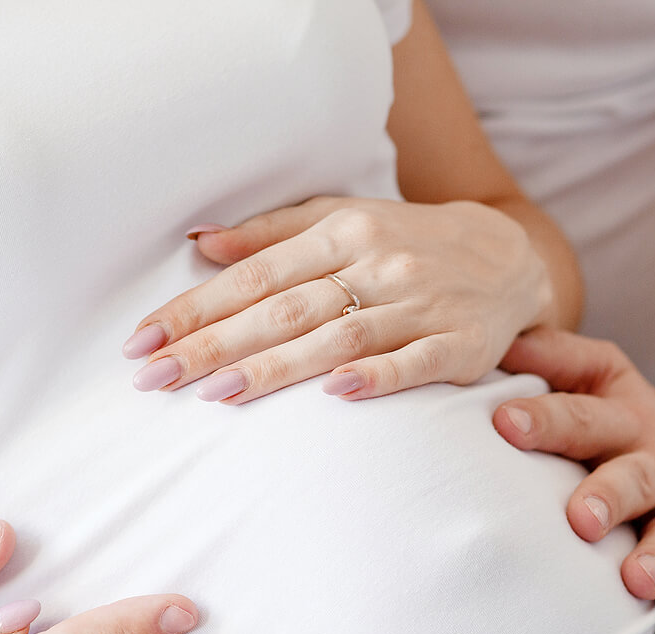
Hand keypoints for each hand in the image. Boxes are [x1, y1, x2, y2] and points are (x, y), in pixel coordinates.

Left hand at [121, 196, 550, 402]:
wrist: (511, 257)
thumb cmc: (406, 243)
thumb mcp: (341, 220)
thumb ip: (271, 235)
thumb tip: (199, 241)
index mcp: (341, 232)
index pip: (255, 273)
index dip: (196, 307)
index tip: (142, 340)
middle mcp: (377, 264)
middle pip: (285, 308)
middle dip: (216, 343)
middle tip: (156, 376)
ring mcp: (419, 305)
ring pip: (338, 336)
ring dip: (277, 366)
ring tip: (217, 393)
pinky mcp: (459, 346)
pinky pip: (413, 362)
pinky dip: (375, 376)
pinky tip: (335, 393)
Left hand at [494, 330, 654, 599]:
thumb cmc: (639, 427)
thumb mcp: (606, 378)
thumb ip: (552, 358)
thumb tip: (482, 345)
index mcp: (624, 419)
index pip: (583, 415)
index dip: (546, 417)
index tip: (505, 423)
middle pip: (637, 475)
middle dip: (609, 497)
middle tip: (578, 520)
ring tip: (636, 579)